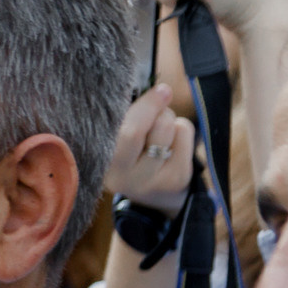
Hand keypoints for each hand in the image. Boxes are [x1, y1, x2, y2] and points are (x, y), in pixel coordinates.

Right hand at [105, 81, 197, 209]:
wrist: (155, 197)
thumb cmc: (132, 153)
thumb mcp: (118, 137)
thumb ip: (129, 116)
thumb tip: (163, 91)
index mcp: (102, 164)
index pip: (127, 133)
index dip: (145, 107)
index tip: (161, 90)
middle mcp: (123, 179)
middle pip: (146, 129)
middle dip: (157, 107)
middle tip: (161, 97)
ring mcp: (150, 182)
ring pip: (167, 126)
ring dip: (168, 119)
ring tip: (161, 132)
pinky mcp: (175, 181)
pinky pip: (184, 133)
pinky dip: (182, 131)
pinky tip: (172, 146)